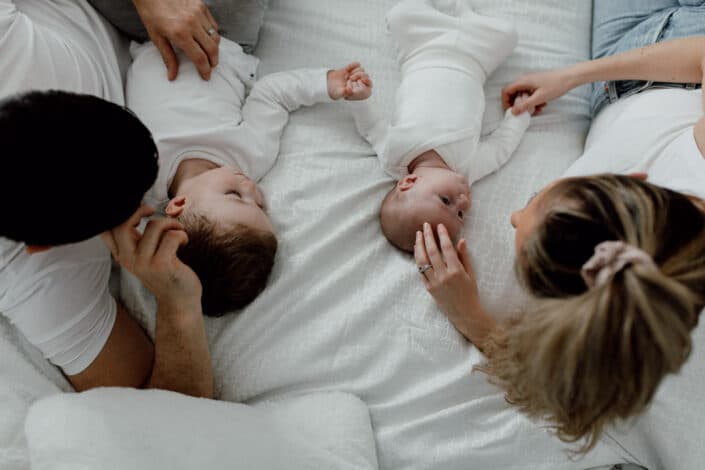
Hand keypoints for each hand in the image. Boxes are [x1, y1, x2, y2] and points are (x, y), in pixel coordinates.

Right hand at [101, 205, 201, 308]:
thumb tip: (137, 208)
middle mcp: (128, 259)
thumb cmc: (165, 272)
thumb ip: (136, 238)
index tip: (136, 210)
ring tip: (178, 230)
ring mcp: (144, 262)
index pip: (106, 230)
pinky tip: (184, 242)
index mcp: (122, 255)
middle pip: (122, 225)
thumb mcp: (144, 256)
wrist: (179, 301)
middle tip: (152, 210)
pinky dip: (181, 234)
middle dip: (138, 210)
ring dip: (171, 223)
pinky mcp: (162, 264)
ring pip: (154, 226)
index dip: (117, 213)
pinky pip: (172, 236)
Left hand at [132, 0, 219, 80]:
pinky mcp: (201, 6)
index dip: (205, 70)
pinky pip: (213, 25)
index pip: (200, 58)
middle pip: (212, 49)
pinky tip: (207, 39)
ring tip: (210, 54)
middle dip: (213, 62)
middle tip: (210, 67)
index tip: (206, 76)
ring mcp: (198, 13)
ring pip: (215, 37)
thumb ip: (168, 57)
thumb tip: (172, 76)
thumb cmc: (151, 13)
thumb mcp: (156, 37)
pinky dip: (213, 34)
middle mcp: (192, 24)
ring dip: (214, 49)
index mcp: (179, 34)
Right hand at [327, 62, 372, 100]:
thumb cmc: (335, 92)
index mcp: (360, 91)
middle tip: (350, 79)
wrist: (329, 84)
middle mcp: (360, 83)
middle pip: (366, 75)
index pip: (370, 84)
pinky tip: (346, 70)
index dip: (367, 81)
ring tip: (347, 77)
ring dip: (354, 72)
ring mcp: (357, 75)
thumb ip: (344, 93)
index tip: (360, 80)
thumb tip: (350, 90)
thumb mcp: (338, 94)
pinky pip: (356, 64)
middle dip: (358, 76)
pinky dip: (352, 66)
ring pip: (362, 69)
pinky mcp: (352, 69)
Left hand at [414, 223, 494, 345]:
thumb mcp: (471, 274)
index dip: (442, 235)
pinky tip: (418, 250)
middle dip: (428, 236)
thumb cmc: (471, 293)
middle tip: (425, 225)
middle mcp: (444, 276)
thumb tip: (461, 240)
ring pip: (423, 260)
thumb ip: (464, 257)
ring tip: (418, 235)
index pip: (447, 248)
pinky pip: (421, 271)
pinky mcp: (429, 288)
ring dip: (419, 246)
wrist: (465, 314)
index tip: (439, 225)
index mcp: (456, 271)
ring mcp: (434, 282)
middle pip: (432, 251)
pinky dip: (418, 259)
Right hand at [502, 68, 574, 115]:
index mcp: (523, 81)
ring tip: (536, 109)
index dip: (505, 102)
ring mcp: (531, 82)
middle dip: (518, 105)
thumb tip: (512, 112)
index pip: (506, 91)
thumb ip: (524, 105)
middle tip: (524, 112)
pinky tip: (542, 105)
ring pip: (522, 95)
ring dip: (527, 104)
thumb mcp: (539, 98)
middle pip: (513, 94)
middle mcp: (525, 80)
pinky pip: (530, 94)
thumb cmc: (556, 85)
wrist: (570, 77)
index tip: (510, 111)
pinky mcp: (537, 84)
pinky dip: (533, 101)